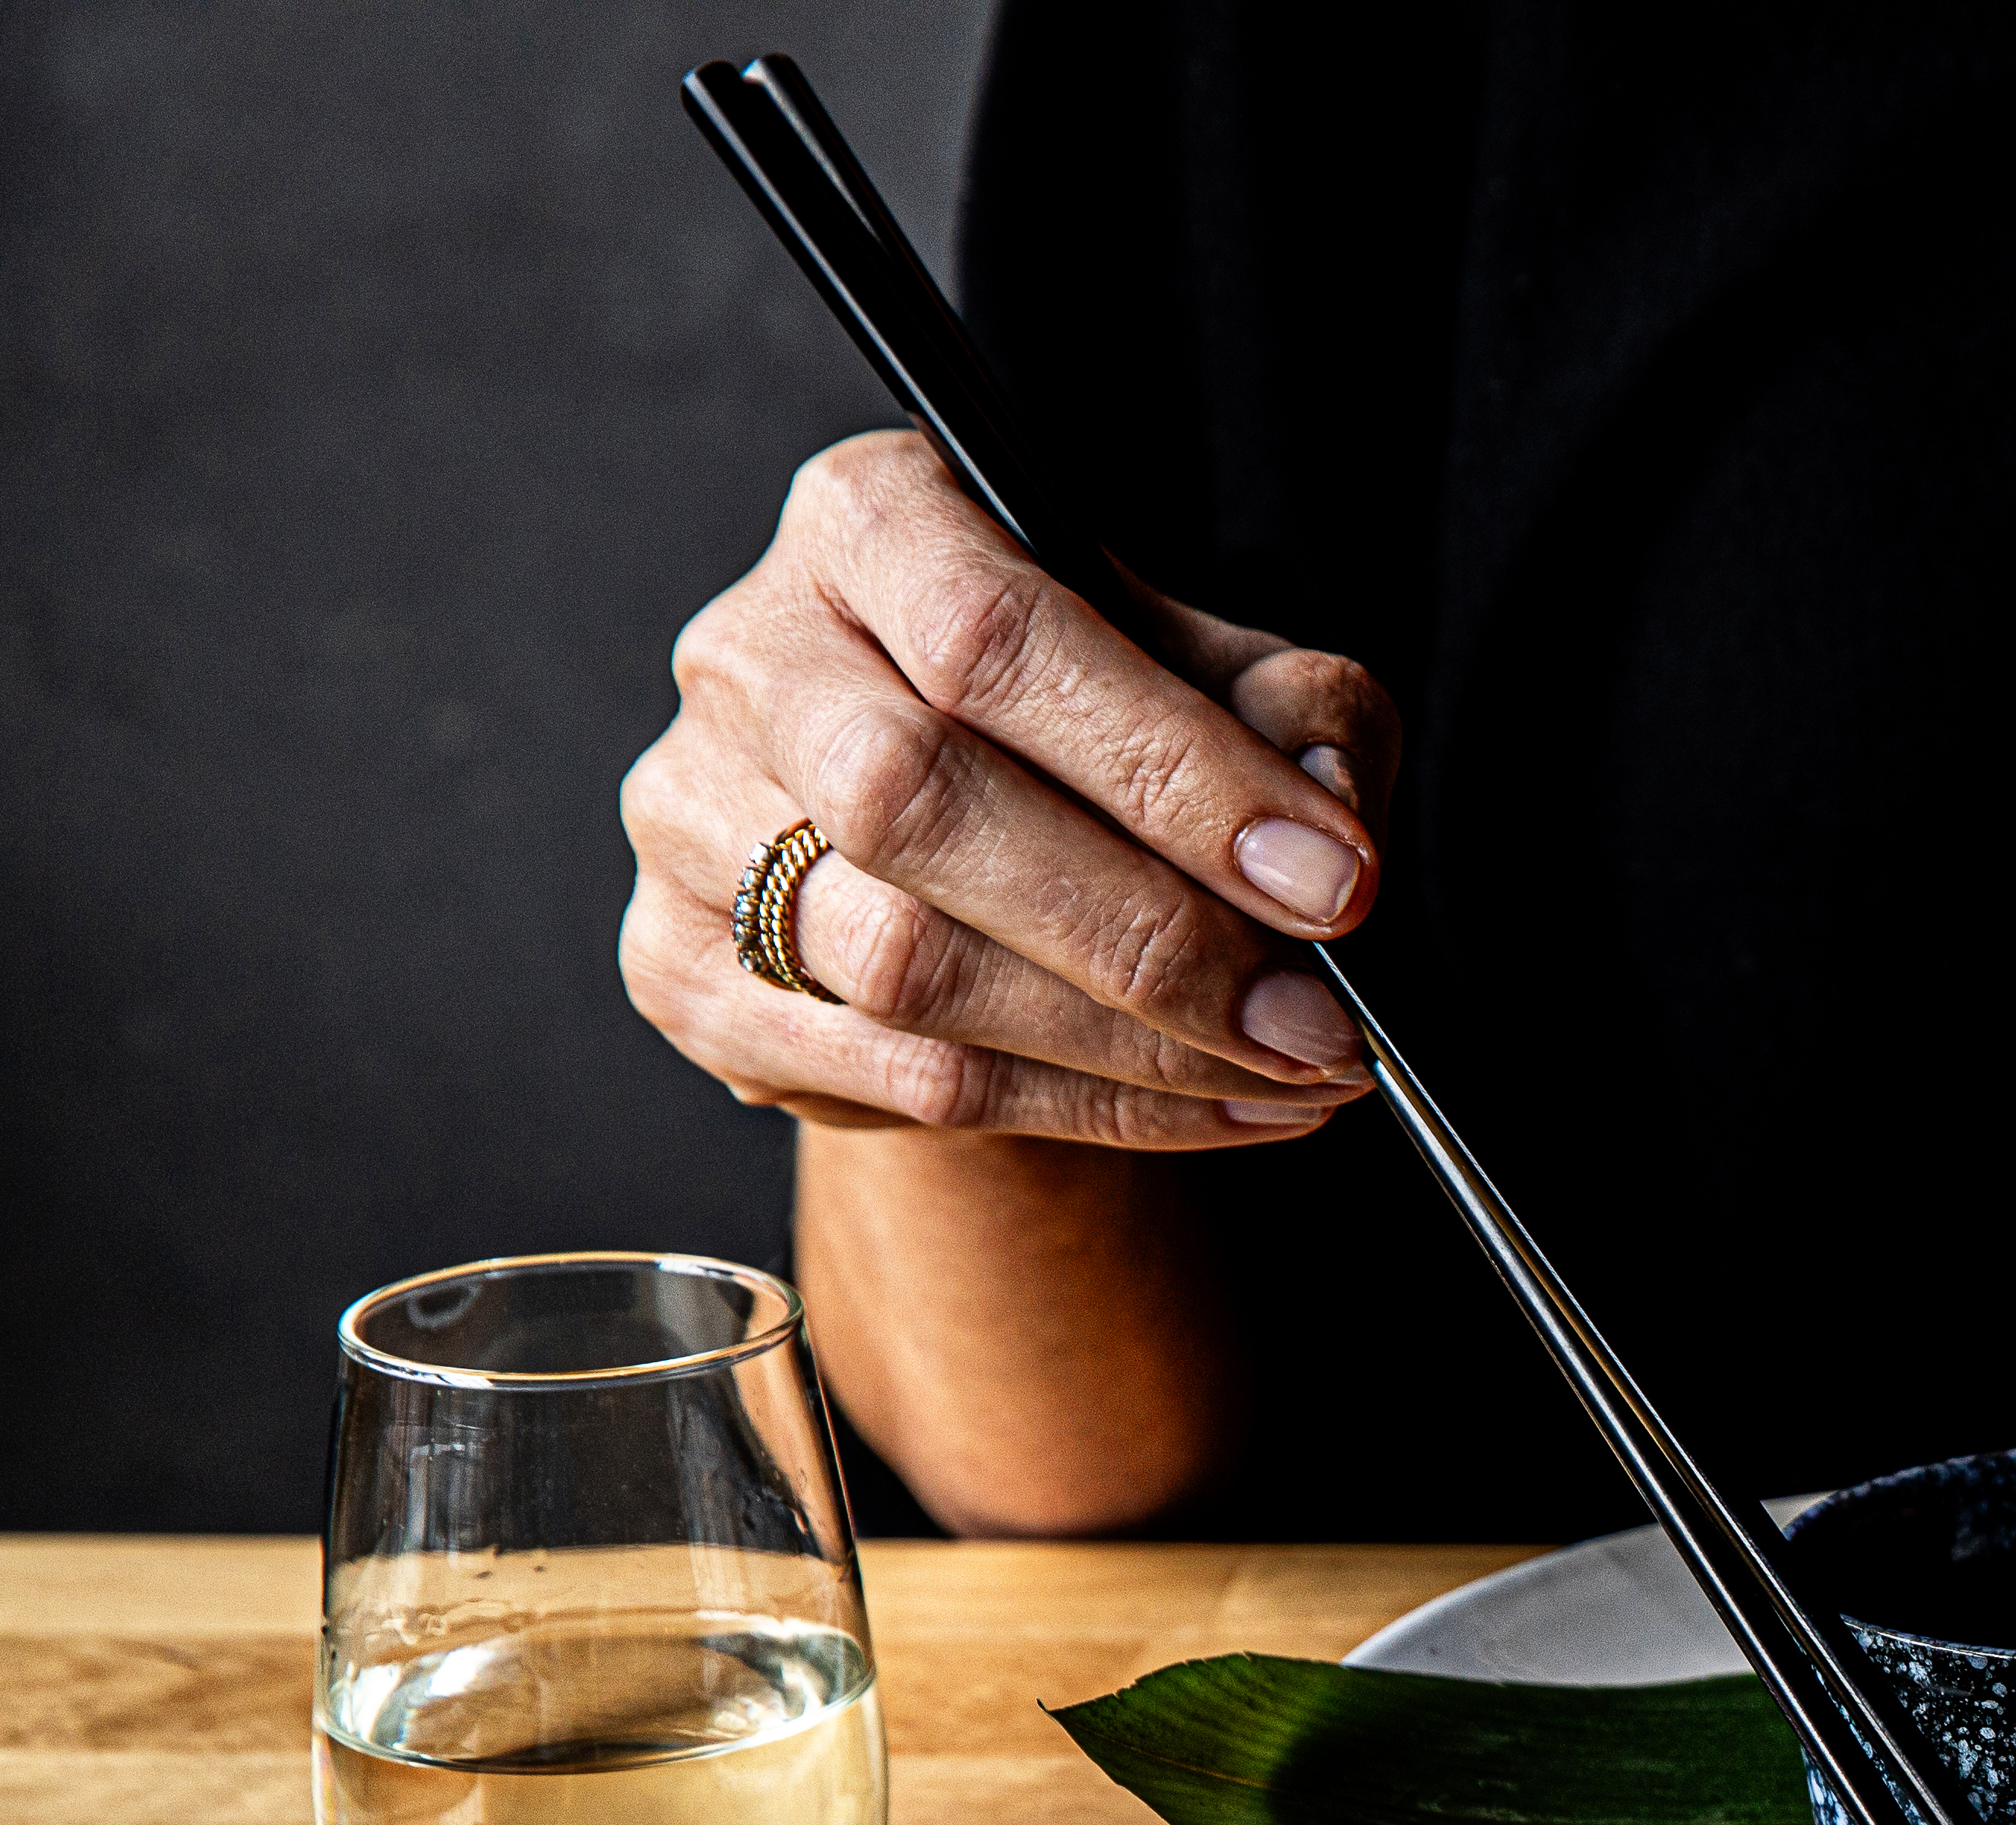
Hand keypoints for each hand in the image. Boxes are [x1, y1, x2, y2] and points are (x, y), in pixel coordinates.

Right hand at [618, 430, 1399, 1146]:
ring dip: (1130, 1048)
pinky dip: (1084, 1111)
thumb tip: (1325, 814)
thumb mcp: (1229, 679)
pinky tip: (1216, 1110)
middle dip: (1150, 938)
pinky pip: (898, 1075)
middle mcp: (749, 655)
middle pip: (917, 802)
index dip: (1171, 769)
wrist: (984, 855)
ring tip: (1295, 1075)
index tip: (1330, 882)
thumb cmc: (1109, 732)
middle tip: (1316, 1022)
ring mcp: (693, 818)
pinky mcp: (685, 972)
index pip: (993, 635)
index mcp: (870, 523)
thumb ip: (1300, 718)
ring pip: (905, 965)